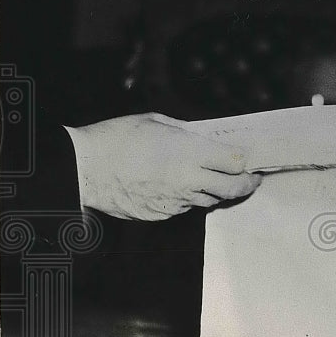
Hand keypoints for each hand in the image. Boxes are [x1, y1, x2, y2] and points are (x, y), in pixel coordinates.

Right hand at [65, 112, 261, 220]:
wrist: (84, 169)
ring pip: (210, 200)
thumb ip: (186, 132)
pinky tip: (176, 186)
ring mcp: (176, 200)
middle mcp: (189, 179)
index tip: (248, 160)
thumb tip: (203, 137)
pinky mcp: (162, 214)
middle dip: (246, 184)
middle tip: (251, 179)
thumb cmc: (117, 139)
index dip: (246, 161)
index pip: (235, 162)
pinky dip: (187, 198)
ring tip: (212, 180)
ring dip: (215, 191)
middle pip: (233, 188)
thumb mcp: (156, 122)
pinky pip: (184, 207)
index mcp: (190, 152)